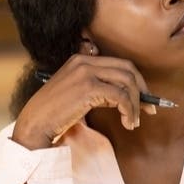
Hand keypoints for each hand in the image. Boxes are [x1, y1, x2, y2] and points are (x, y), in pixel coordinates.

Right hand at [11, 50, 156, 148]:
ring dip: (136, 104)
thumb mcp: (78, 94)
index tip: (144, 99)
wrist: (35, 123)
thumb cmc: (55, 114)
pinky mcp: (88, 88)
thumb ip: (98, 88)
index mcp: (82, 60)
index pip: (120, 64)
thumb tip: (127, 96)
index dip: (137, 81)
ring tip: (134, 122)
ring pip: (127, 82)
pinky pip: (120, 96)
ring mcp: (86, 73)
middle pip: (128, 69)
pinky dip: (129, 110)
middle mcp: (84, 62)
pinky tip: (127, 123)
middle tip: (149, 109)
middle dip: (142, 90)